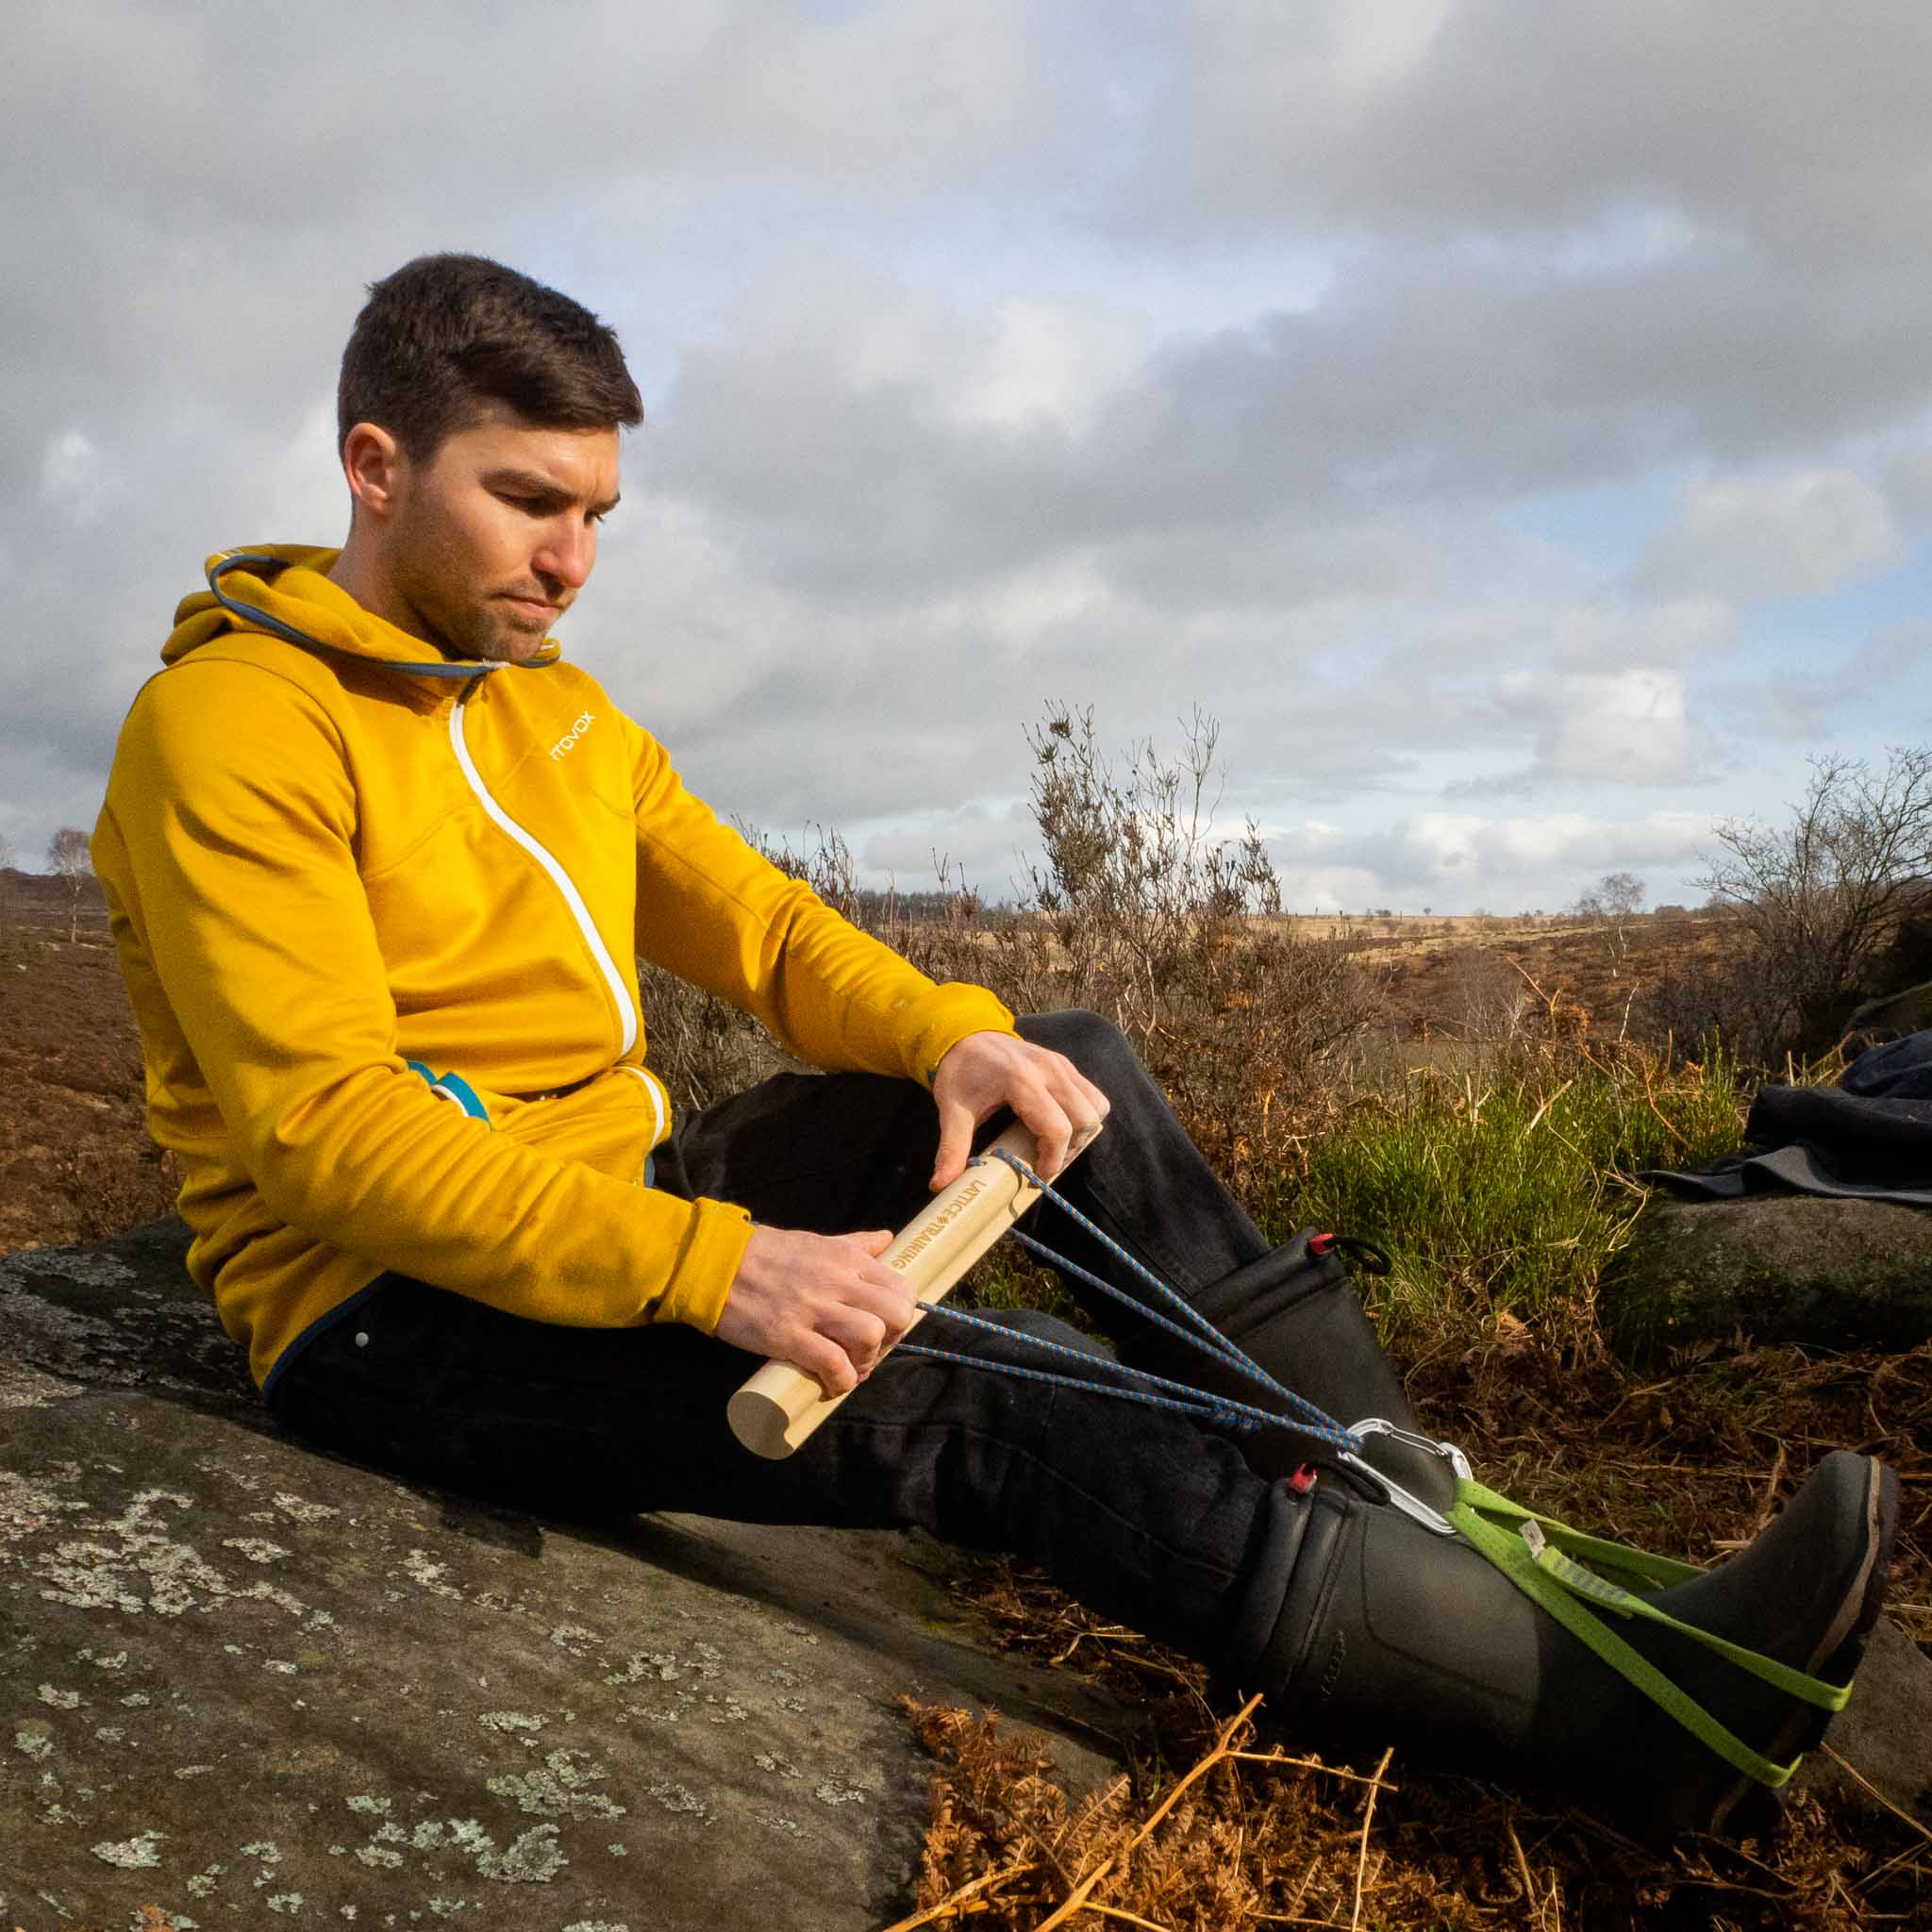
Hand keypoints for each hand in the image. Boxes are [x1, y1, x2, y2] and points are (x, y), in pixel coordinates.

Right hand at [716, 1223, 917, 1398]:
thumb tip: (886, 1238)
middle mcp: (836, 1281)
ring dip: (866, 1361)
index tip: (885, 1328)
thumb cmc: (765, 1253)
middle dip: (891, 1339)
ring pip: (869, 1336)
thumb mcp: (817, 1240)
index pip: (900, 1287)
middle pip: (895, 1313)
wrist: (715, 1263)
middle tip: (870, 1350)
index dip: (901, 1314)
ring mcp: (813, 1308)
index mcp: (846, 1259)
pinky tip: (832, 1383)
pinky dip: (840, 1380)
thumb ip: (854, 1243)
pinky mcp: (787, 1335)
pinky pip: (832, 1362)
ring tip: (850, 1367)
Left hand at [930, 1030, 1109, 1190]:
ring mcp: (1060, 1064)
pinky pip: (1091, 1094)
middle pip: (1084, 1118)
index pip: (1056, 1128)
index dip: (1053, 1158)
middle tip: (1048, 1160)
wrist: (966, 1034)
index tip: (1038, 1174)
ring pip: (1096, 1105)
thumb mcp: (952, 1110)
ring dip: (1083, 1131)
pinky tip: (1059, 1124)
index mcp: (1021, 1081)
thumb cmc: (961, 1073)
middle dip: (1072, 1147)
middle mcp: (1048, 1069)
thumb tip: (941, 1184)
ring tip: (1057, 1145)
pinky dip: (1083, 1115)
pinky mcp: (1065, 1064)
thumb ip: (951, 1148)